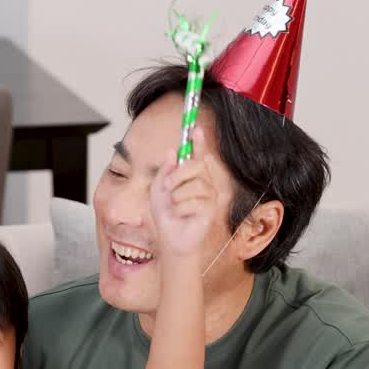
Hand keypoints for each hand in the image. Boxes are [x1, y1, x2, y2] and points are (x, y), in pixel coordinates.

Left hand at [150, 135, 219, 259]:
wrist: (171, 239)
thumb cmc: (166, 216)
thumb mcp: (158, 189)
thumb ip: (165, 171)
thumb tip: (172, 151)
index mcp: (191, 177)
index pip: (198, 156)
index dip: (198, 142)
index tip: (196, 129)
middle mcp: (203, 183)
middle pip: (196, 165)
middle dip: (178, 174)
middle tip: (167, 186)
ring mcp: (209, 196)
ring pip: (194, 184)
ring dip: (176, 195)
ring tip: (174, 206)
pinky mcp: (210, 209)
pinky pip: (192, 200)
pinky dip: (180, 209)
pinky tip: (180, 216)